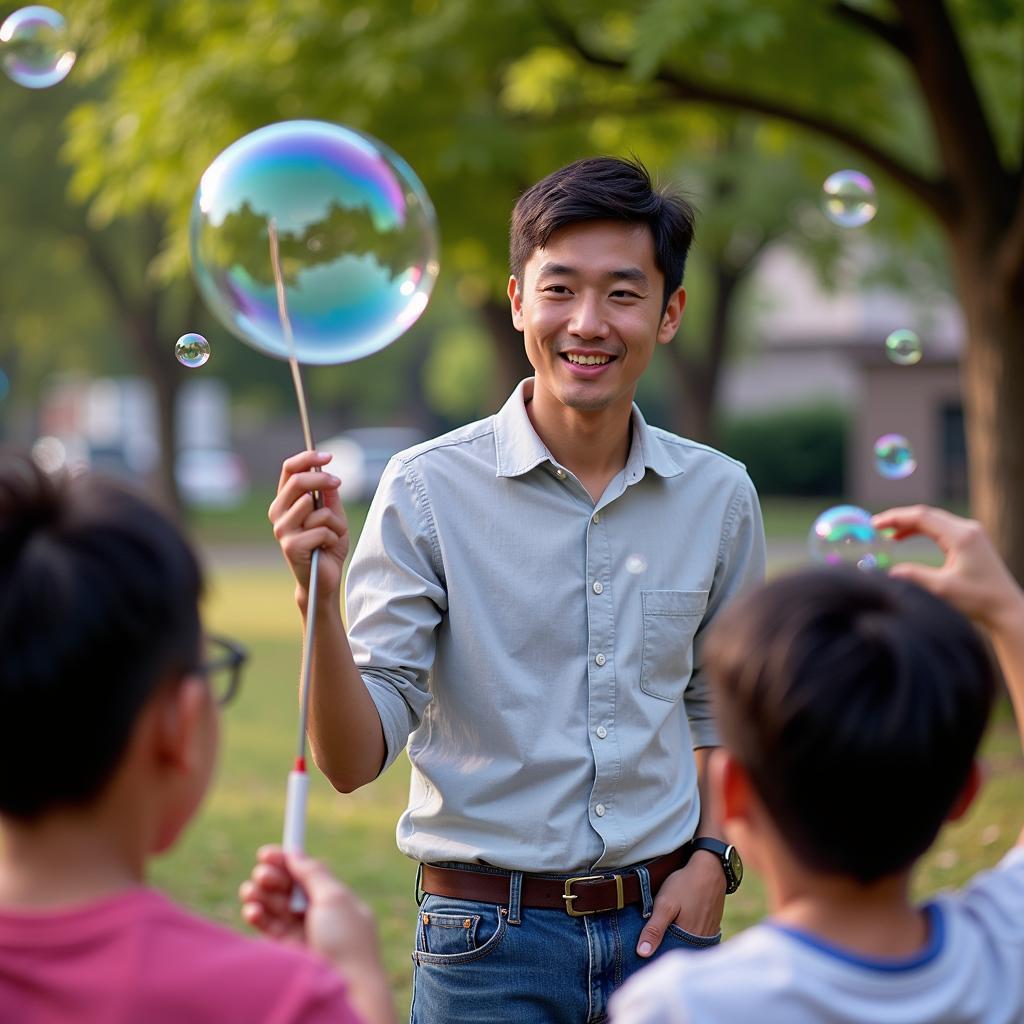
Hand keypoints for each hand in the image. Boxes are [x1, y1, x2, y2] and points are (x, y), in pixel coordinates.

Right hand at [240, 846, 395, 1023]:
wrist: (346, 987)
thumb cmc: (346, 941)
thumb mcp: (334, 898)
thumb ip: (313, 874)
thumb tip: (296, 853)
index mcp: (336, 899)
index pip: (307, 874)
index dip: (287, 862)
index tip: (266, 853)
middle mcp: (319, 915)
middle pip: (289, 889)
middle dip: (273, 878)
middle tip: (261, 873)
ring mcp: (303, 934)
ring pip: (276, 909)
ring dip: (261, 896)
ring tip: (250, 890)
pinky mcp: (288, 953)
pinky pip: (269, 929)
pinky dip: (258, 917)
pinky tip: (251, 910)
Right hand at [269, 451, 348, 604]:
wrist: (323, 579)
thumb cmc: (327, 546)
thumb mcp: (333, 516)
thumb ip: (329, 497)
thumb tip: (328, 475)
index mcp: (286, 502)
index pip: (288, 471)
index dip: (307, 458)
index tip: (328, 456)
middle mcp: (278, 513)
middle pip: (298, 482)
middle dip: (323, 479)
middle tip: (338, 482)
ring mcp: (282, 530)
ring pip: (317, 509)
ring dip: (334, 522)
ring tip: (332, 534)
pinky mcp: (291, 545)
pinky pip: (323, 530)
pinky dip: (333, 538)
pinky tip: (327, 548)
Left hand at [635, 854, 724, 957]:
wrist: (710, 868)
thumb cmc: (685, 885)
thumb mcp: (665, 904)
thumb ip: (654, 929)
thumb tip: (642, 953)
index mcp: (689, 940)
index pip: (668, 956)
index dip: (655, 954)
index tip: (642, 951)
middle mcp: (702, 942)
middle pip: (679, 952)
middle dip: (664, 949)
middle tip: (650, 940)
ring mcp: (709, 934)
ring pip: (688, 945)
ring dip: (676, 942)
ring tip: (663, 932)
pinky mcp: (712, 927)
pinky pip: (697, 938)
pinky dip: (686, 936)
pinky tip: (679, 926)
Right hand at [873, 505, 1023, 634]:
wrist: (1006, 608)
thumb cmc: (978, 599)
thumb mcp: (942, 589)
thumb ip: (914, 576)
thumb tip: (888, 572)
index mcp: (961, 536)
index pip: (922, 517)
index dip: (895, 518)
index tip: (874, 524)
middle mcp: (967, 529)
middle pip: (926, 514)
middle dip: (899, 519)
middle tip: (875, 526)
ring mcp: (971, 533)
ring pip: (932, 520)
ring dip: (909, 525)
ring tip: (887, 533)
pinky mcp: (970, 540)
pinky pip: (940, 528)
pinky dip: (920, 530)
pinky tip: (905, 537)